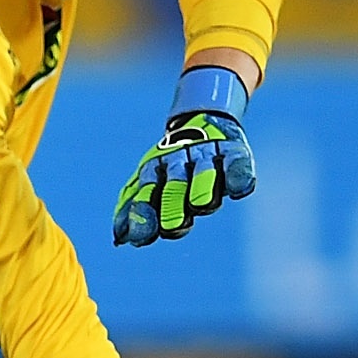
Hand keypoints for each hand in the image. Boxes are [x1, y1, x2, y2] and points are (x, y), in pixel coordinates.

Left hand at [113, 64, 256, 246]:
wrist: (203, 118)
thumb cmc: (172, 164)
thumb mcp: (148, 180)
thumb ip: (132, 208)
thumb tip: (118, 238)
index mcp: (155, 172)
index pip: (146, 193)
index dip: (144, 215)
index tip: (138, 239)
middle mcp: (180, 164)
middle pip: (175, 186)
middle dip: (172, 205)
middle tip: (172, 226)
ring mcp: (207, 157)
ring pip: (203, 174)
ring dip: (201, 188)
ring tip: (201, 204)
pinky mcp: (234, 152)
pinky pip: (237, 164)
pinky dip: (238, 175)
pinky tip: (238, 188)